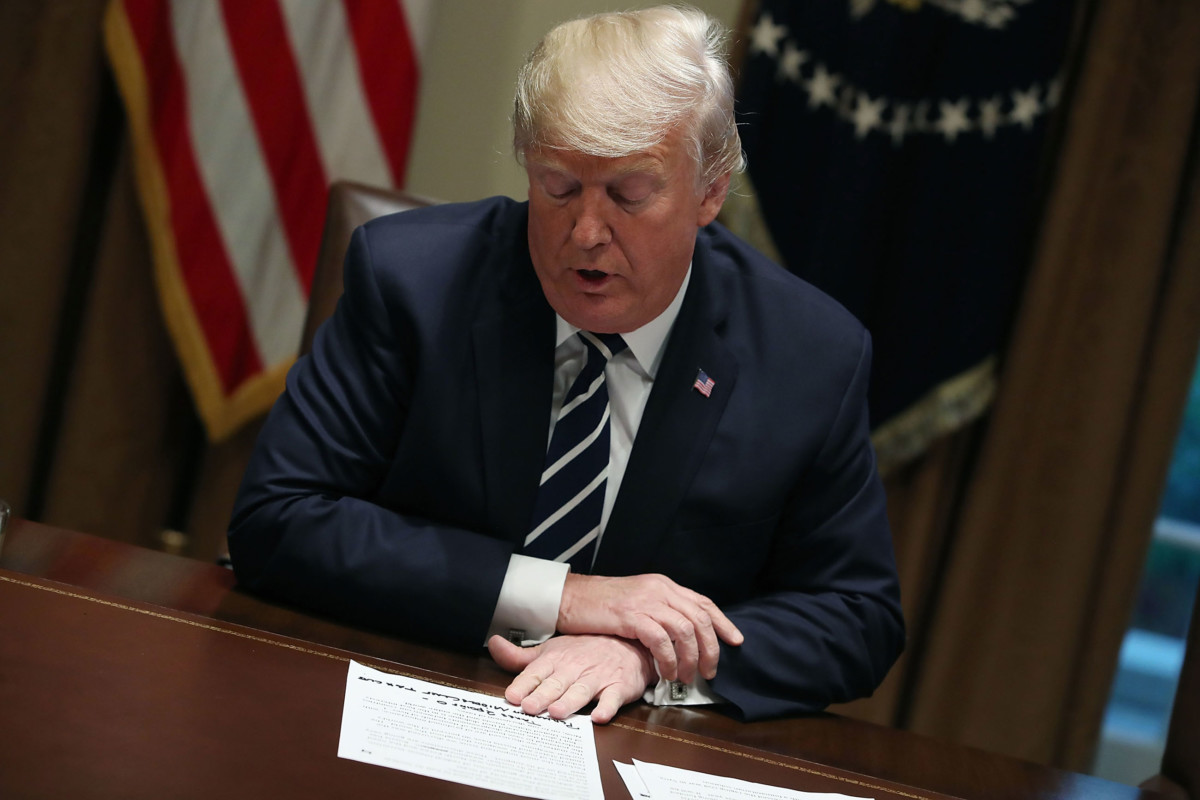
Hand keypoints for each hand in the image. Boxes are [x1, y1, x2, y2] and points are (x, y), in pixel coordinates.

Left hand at [487, 634, 654, 723]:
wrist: (627, 644)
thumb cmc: (585, 650)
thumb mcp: (551, 650)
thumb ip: (520, 656)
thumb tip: (493, 644)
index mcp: (556, 659)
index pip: (536, 672)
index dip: (523, 684)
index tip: (512, 696)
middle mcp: (575, 667)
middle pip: (556, 683)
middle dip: (542, 695)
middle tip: (529, 707)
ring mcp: (598, 677)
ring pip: (581, 690)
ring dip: (569, 701)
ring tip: (556, 712)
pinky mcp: (619, 686)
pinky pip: (613, 697)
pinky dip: (607, 707)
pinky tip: (599, 716)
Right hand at [557, 573, 742, 684]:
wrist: (571, 597)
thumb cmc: (602, 604)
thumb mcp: (638, 600)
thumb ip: (660, 611)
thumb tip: (682, 635)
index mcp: (664, 585)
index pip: (703, 603)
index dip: (723, 623)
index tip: (736, 641)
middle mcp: (660, 590)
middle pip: (700, 619)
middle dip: (710, 649)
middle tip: (709, 671)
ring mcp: (646, 601)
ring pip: (684, 631)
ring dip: (690, 659)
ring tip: (685, 677)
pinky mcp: (632, 616)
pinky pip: (661, 640)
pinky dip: (668, 659)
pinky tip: (666, 673)